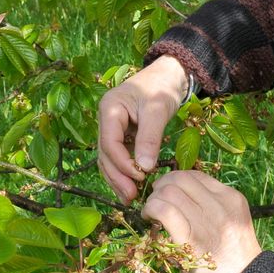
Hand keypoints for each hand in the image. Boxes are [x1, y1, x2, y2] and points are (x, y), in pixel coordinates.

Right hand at [97, 55, 188, 201]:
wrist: (168, 75)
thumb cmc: (162, 86)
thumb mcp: (157, 109)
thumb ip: (149, 138)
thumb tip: (144, 167)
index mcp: (109, 109)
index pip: (109, 143)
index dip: (122, 163)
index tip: (141, 176)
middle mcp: (106, 119)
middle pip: (105, 154)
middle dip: (117, 176)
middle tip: (131, 196)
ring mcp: (112, 128)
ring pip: (109, 158)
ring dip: (118, 178)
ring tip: (130, 197)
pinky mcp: (122, 134)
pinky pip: (119, 156)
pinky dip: (124, 171)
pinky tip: (132, 186)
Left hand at [141, 170, 262, 272]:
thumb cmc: (234, 254)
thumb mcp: (233, 220)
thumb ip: (213, 204)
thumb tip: (180, 191)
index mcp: (231, 198)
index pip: (196, 175)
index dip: (175, 180)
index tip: (167, 192)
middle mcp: (219, 206)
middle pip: (180, 179)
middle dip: (161, 186)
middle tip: (156, 200)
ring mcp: (206, 221)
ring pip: (169, 191)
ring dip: (154, 198)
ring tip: (151, 211)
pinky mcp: (190, 239)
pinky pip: (164, 210)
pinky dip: (151, 209)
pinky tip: (149, 218)